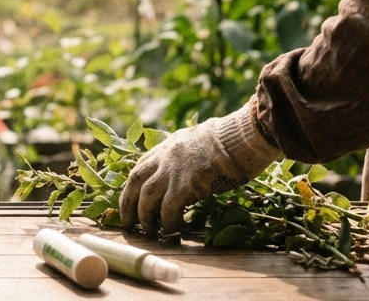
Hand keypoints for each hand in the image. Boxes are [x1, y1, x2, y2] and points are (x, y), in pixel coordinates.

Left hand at [119, 104, 281, 237]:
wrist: (240, 137)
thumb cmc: (228, 142)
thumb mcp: (197, 143)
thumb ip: (184, 157)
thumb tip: (183, 175)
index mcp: (167, 147)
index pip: (139, 168)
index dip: (131, 188)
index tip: (129, 202)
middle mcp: (165, 157)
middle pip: (136, 182)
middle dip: (128, 204)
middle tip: (129, 223)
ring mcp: (174, 169)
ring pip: (147, 196)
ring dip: (145, 216)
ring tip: (149, 230)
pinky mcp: (187, 183)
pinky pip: (169, 207)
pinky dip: (168, 222)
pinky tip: (172, 231)